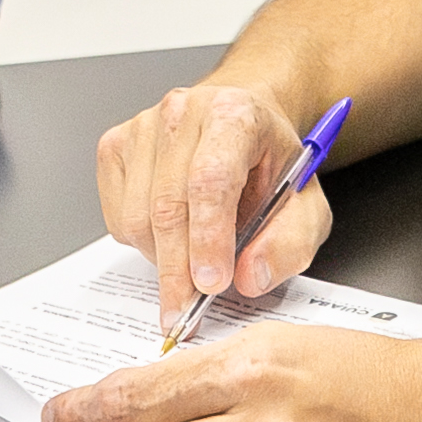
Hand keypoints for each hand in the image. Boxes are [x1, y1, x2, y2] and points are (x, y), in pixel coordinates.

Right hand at [97, 85, 333, 335]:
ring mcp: (143, 126)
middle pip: (168, 205)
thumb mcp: (305, 206)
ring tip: (193, 258)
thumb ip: (290, 244)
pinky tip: (172, 234)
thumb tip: (250, 278)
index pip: (211, 179)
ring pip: (137, 218)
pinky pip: (117, 218)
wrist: (241, 128)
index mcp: (236, 114)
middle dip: (179, 270)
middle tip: (189, 310)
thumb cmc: (269, 166)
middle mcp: (183, 111)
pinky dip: (142, 244)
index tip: (212, 284)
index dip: (208, 237)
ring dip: (163, 258)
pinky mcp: (115, 146)